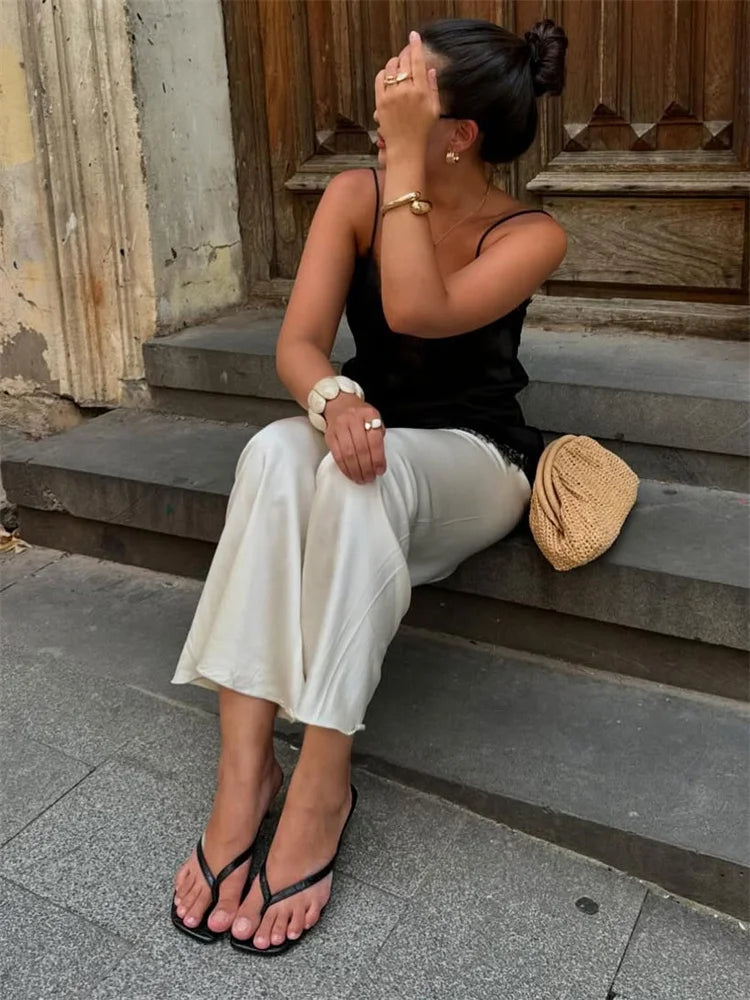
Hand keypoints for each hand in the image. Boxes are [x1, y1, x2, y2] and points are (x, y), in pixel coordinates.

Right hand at [324, 394, 386, 484]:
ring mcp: (340, 426)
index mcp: (369, 414)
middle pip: (361, 449)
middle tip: (371, 478)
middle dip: (367, 467)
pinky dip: (345, 468)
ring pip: (348, 453)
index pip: (375, 440)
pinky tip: (350, 474)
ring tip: (361, 479)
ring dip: (356, 470)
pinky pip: (337, 455)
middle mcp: (353, 418)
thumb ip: (378, 436)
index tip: (380, 470)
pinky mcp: (330, 435)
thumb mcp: (374, 420)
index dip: (378, 459)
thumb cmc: (360, 416)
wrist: (339, 404)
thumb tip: (380, 462)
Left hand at [375, 31, 439, 152]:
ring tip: (398, 68)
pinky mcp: (380, 101)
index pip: (418, 61)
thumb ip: (433, 87)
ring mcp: (391, 96)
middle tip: (407, 55)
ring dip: (394, 64)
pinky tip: (388, 77)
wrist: (406, 148)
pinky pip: (380, 78)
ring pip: (390, 68)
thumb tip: (430, 70)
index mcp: (421, 91)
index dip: (415, 45)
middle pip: (404, 62)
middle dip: (405, 54)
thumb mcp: (434, 109)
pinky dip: (383, 74)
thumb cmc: (422, 131)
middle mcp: (406, 91)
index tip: (414, 36)